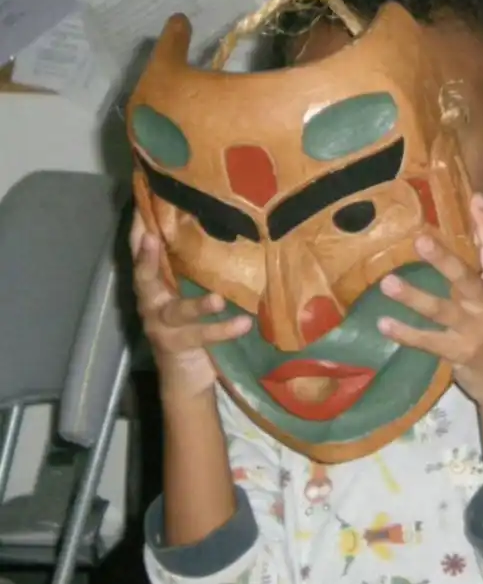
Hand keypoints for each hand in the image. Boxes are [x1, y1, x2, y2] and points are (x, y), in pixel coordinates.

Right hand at [130, 210, 250, 403]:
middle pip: (144, 279)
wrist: (186, 377)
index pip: (142, 256)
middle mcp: (152, 305)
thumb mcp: (187, 292)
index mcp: (154, 288)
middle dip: (146, 259)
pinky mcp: (179, 347)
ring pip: (178, 312)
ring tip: (217, 300)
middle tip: (152, 237)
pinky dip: (224, 330)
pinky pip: (203, 337)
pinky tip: (244, 323)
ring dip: (198, 306)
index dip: (138, 233)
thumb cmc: (191, 323)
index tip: (139, 206)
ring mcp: (163, 327)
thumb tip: (217, 224)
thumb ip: (191, 269)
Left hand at [378, 194, 482, 408]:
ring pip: (440, 309)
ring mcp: (473, 330)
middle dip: (443, 259)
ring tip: (387, 282)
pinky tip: (383, 323)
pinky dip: (404, 332)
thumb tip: (472, 230)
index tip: (475, 199)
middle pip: (464, 278)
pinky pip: (427, 340)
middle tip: (420, 239)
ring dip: (412, 296)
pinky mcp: (458, 352)